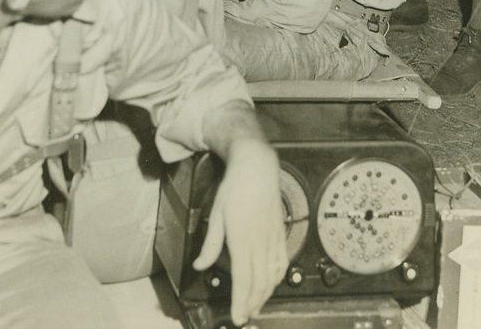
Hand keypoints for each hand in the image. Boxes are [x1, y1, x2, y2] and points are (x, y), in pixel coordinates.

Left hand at [192, 139, 285, 325]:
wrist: (257, 167)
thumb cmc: (233, 189)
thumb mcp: (215, 214)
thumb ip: (210, 244)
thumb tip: (199, 266)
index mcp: (242, 238)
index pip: (243, 279)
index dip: (240, 301)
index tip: (237, 317)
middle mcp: (260, 241)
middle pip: (259, 282)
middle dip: (252, 304)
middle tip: (245, 317)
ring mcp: (273, 237)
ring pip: (272, 275)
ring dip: (265, 294)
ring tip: (256, 306)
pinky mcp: (280, 233)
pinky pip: (282, 261)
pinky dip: (277, 278)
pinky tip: (271, 284)